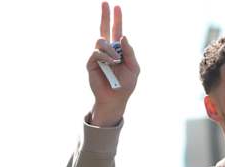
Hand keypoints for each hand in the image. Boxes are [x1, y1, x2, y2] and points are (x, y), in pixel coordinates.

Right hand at [86, 2, 139, 122]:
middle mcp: (107, 51)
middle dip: (105, 15)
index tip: (117, 6)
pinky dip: (105, 57)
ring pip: (101, 41)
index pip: (117, 31)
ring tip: (116, 60)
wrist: (116, 98)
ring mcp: (98, 56)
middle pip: (104, 28)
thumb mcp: (134, 68)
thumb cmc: (126, 84)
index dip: (117, 19)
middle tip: (105, 2)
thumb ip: (130, 52)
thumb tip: (123, 36)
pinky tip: (110, 63)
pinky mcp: (91, 63)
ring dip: (111, 49)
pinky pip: (96, 53)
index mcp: (118, 50)